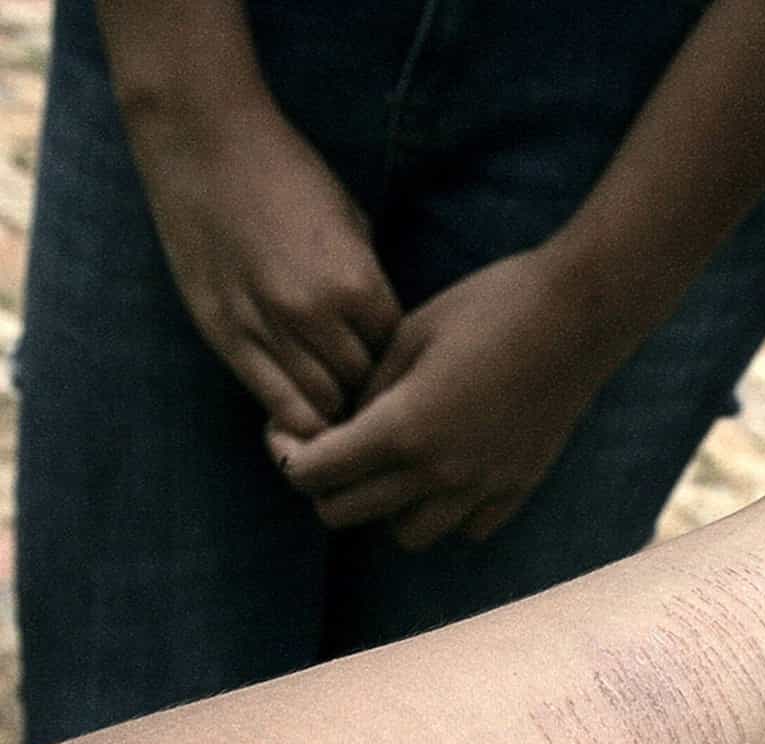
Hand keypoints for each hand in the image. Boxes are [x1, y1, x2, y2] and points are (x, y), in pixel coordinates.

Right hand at [129, 103, 400, 435]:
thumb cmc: (288, 175)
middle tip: (362, 382)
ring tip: (334, 394)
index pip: (395, 352)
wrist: (206, 144)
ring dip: (332, 404)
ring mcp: (266, 330)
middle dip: (367, 387)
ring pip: (322, 405)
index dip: (396, 359)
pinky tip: (303, 408)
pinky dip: (296, 416)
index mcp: (357, 285)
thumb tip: (382, 336)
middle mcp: (314, 316)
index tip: (389, 357)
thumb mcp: (353, 225)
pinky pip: (275, 404)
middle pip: (362, 386)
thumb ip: (368, 285)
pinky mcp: (224, 337)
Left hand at [266, 248, 643, 550]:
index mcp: (400, 429)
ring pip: (408, 535)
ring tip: (396, 469)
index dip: (288, 455)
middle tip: (335, 453)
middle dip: (326, 487)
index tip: (292, 435)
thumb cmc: (490, 307)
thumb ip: (369, 389)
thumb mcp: (410, 335)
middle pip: (346, 515)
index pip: (313, 473)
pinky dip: (449, 512)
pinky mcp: (518, 486)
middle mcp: (437, 472)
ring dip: (388, 508)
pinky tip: (451, 473)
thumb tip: (344, 421)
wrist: (578, 316)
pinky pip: (469, 528)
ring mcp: (481, 486)